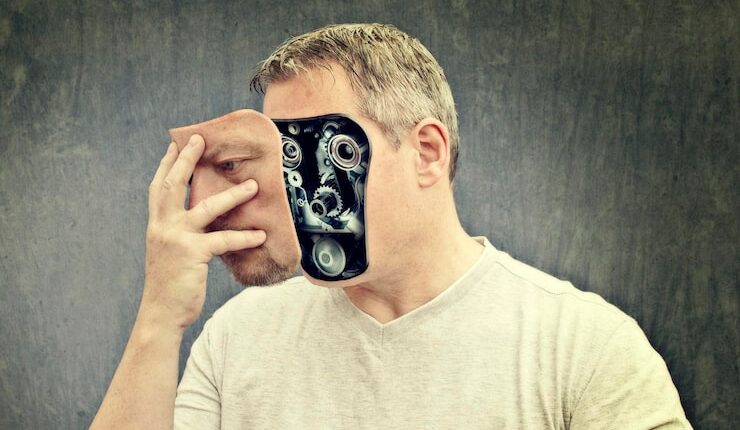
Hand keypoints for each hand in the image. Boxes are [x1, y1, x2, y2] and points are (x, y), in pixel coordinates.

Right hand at [139, 134, 265, 331]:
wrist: (161, 313)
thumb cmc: (170, 283)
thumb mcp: (168, 251)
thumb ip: (179, 231)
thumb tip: (200, 217)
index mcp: (156, 224)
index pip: (159, 187)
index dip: (167, 163)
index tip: (175, 143)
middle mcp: (163, 226)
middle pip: (173, 184)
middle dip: (186, 159)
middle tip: (199, 139)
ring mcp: (177, 238)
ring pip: (207, 207)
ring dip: (233, 194)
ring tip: (254, 185)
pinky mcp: (194, 253)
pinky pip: (224, 239)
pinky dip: (244, 236)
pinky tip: (260, 234)